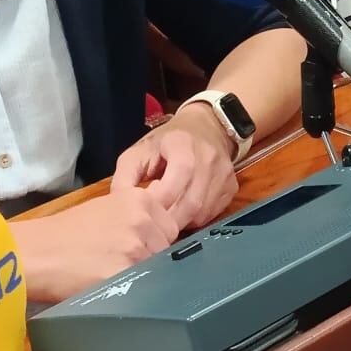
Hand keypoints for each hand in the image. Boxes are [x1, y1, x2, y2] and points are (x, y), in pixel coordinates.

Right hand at [13, 184, 177, 302]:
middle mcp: (142, 221)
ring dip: (141, 276)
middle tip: (120, 262)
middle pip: (165, 250)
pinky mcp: (123, 275)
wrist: (35, 251)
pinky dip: (129, 290)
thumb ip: (137, 217)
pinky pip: (141, 287)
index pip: (170, 228)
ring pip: (156, 270)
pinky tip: (109, 285)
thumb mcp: (107, 208)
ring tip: (111, 273)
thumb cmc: (65, 231)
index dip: (155, 241)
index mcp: (140, 199)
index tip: (137, 247)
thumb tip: (160, 237)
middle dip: (150, 258)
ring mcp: (134, 249)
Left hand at [110, 106, 239, 229]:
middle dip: (168, 219)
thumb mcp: (139, 151)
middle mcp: (208, 159)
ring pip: (202, 212)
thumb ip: (125, 177)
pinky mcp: (231, 187)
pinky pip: (212, 214)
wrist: (206, 127)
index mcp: (182, 145)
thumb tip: (119, 205)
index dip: (160, 199)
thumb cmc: (167, 141)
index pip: (177, 179)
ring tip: (166, 216)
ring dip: (181, 221)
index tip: (145, 208)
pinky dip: (195, 219)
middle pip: (191, 202)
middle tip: (153, 223)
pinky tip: (182, 210)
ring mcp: (224, 174)